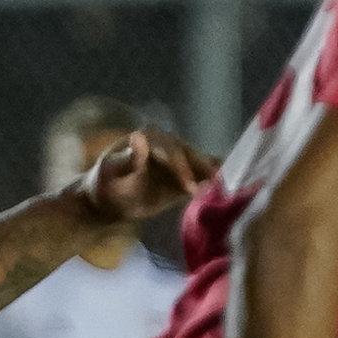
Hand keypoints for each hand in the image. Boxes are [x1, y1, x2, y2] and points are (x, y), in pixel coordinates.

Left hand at [81, 128, 217, 226]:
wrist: (110, 201)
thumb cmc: (108, 186)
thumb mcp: (111, 173)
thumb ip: (127, 159)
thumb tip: (139, 137)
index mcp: (150, 137)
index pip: (170, 150)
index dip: (181, 168)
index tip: (188, 188)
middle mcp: (168, 143)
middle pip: (190, 155)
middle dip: (202, 170)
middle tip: (216, 187)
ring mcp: (179, 158)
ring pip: (200, 163)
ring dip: (214, 173)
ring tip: (230, 186)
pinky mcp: (186, 173)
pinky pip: (203, 174)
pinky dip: (215, 180)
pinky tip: (230, 188)